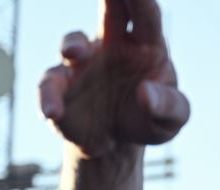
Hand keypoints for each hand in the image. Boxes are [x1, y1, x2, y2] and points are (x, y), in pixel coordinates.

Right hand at [39, 0, 188, 157]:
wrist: (118, 146)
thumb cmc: (150, 121)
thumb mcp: (170, 120)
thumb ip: (168, 106)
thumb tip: (146, 92)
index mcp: (146, 46)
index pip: (147, 14)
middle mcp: (113, 45)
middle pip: (111, 10)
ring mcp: (84, 62)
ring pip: (73, 43)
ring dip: (72, 45)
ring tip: (72, 53)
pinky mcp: (61, 86)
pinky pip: (49, 85)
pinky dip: (48, 96)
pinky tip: (53, 112)